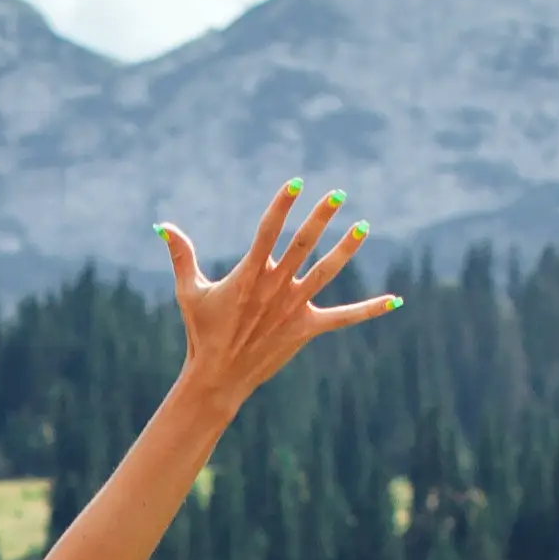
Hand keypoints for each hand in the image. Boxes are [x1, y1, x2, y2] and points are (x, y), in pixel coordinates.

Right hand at [156, 182, 395, 405]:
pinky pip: (343, 318)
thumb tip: (163, 226)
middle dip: (320, 218)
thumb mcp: (189, 292)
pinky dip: (369, 310)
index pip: (268, 230)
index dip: (282, 205)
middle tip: (338, 193)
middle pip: (301, 245)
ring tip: (364, 226)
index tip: (297, 182)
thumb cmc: (202, 332)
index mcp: (249, 274)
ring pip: (326, 273)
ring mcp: (293, 308)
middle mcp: (274, 287)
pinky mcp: (305, 328)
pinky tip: (395, 300)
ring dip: (346, 249)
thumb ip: (181, 256)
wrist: (218, 378)